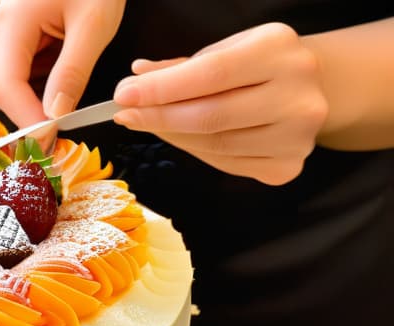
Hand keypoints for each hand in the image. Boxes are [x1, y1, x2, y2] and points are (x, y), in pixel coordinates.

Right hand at [0, 0, 125, 127]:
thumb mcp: (93, 25)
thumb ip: (72, 73)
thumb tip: (55, 116)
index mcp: (12, 25)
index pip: (6, 88)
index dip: (26, 120)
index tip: (51, 142)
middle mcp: (0, 29)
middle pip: (5, 88)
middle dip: (32, 112)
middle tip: (63, 131)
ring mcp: (6, 30)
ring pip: (13, 81)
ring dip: (38, 97)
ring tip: (70, 100)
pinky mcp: (18, 31)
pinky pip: (24, 68)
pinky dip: (43, 81)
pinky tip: (65, 77)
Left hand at [112, 23, 328, 184]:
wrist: (312, 87)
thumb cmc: (258, 66)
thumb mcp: (225, 50)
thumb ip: (180, 67)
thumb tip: (135, 79)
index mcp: (279, 48)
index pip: (210, 74)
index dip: (161, 89)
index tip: (123, 96)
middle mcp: (298, 92)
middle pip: (210, 116)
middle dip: (159, 117)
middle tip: (126, 116)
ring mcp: (298, 135)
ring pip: (215, 146)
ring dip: (174, 137)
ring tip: (153, 124)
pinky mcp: (287, 166)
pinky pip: (226, 165)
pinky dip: (198, 153)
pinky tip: (185, 139)